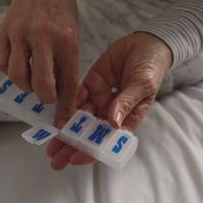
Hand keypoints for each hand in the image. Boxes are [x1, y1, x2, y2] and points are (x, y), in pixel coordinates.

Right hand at [0, 0, 79, 125]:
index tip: (63, 120)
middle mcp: (43, 38)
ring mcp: (20, 35)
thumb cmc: (60, 10)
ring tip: (33, 79)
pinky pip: (3, 65)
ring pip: (18, 78)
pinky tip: (20, 66)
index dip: (65, 106)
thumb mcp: (73, 35)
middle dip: (45, 98)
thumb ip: (66, 64)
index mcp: (66, 40)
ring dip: (26, 86)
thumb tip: (61, 96)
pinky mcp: (4, 33)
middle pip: (41, 85)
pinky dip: (11, 72)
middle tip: (47, 96)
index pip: (67, 82)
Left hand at [46, 32, 172, 169]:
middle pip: (89, 134)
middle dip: (72, 147)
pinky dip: (64, 107)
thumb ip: (127, 102)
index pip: (107, 141)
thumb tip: (112, 122)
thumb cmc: (152, 67)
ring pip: (79, 119)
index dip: (91, 152)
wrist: (147, 43)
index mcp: (127, 119)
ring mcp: (99, 99)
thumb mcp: (143, 85)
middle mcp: (111, 113)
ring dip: (65, 132)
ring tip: (50, 144)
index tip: (76, 159)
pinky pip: (75, 97)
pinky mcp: (90, 84)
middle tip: (54, 159)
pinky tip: (53, 117)